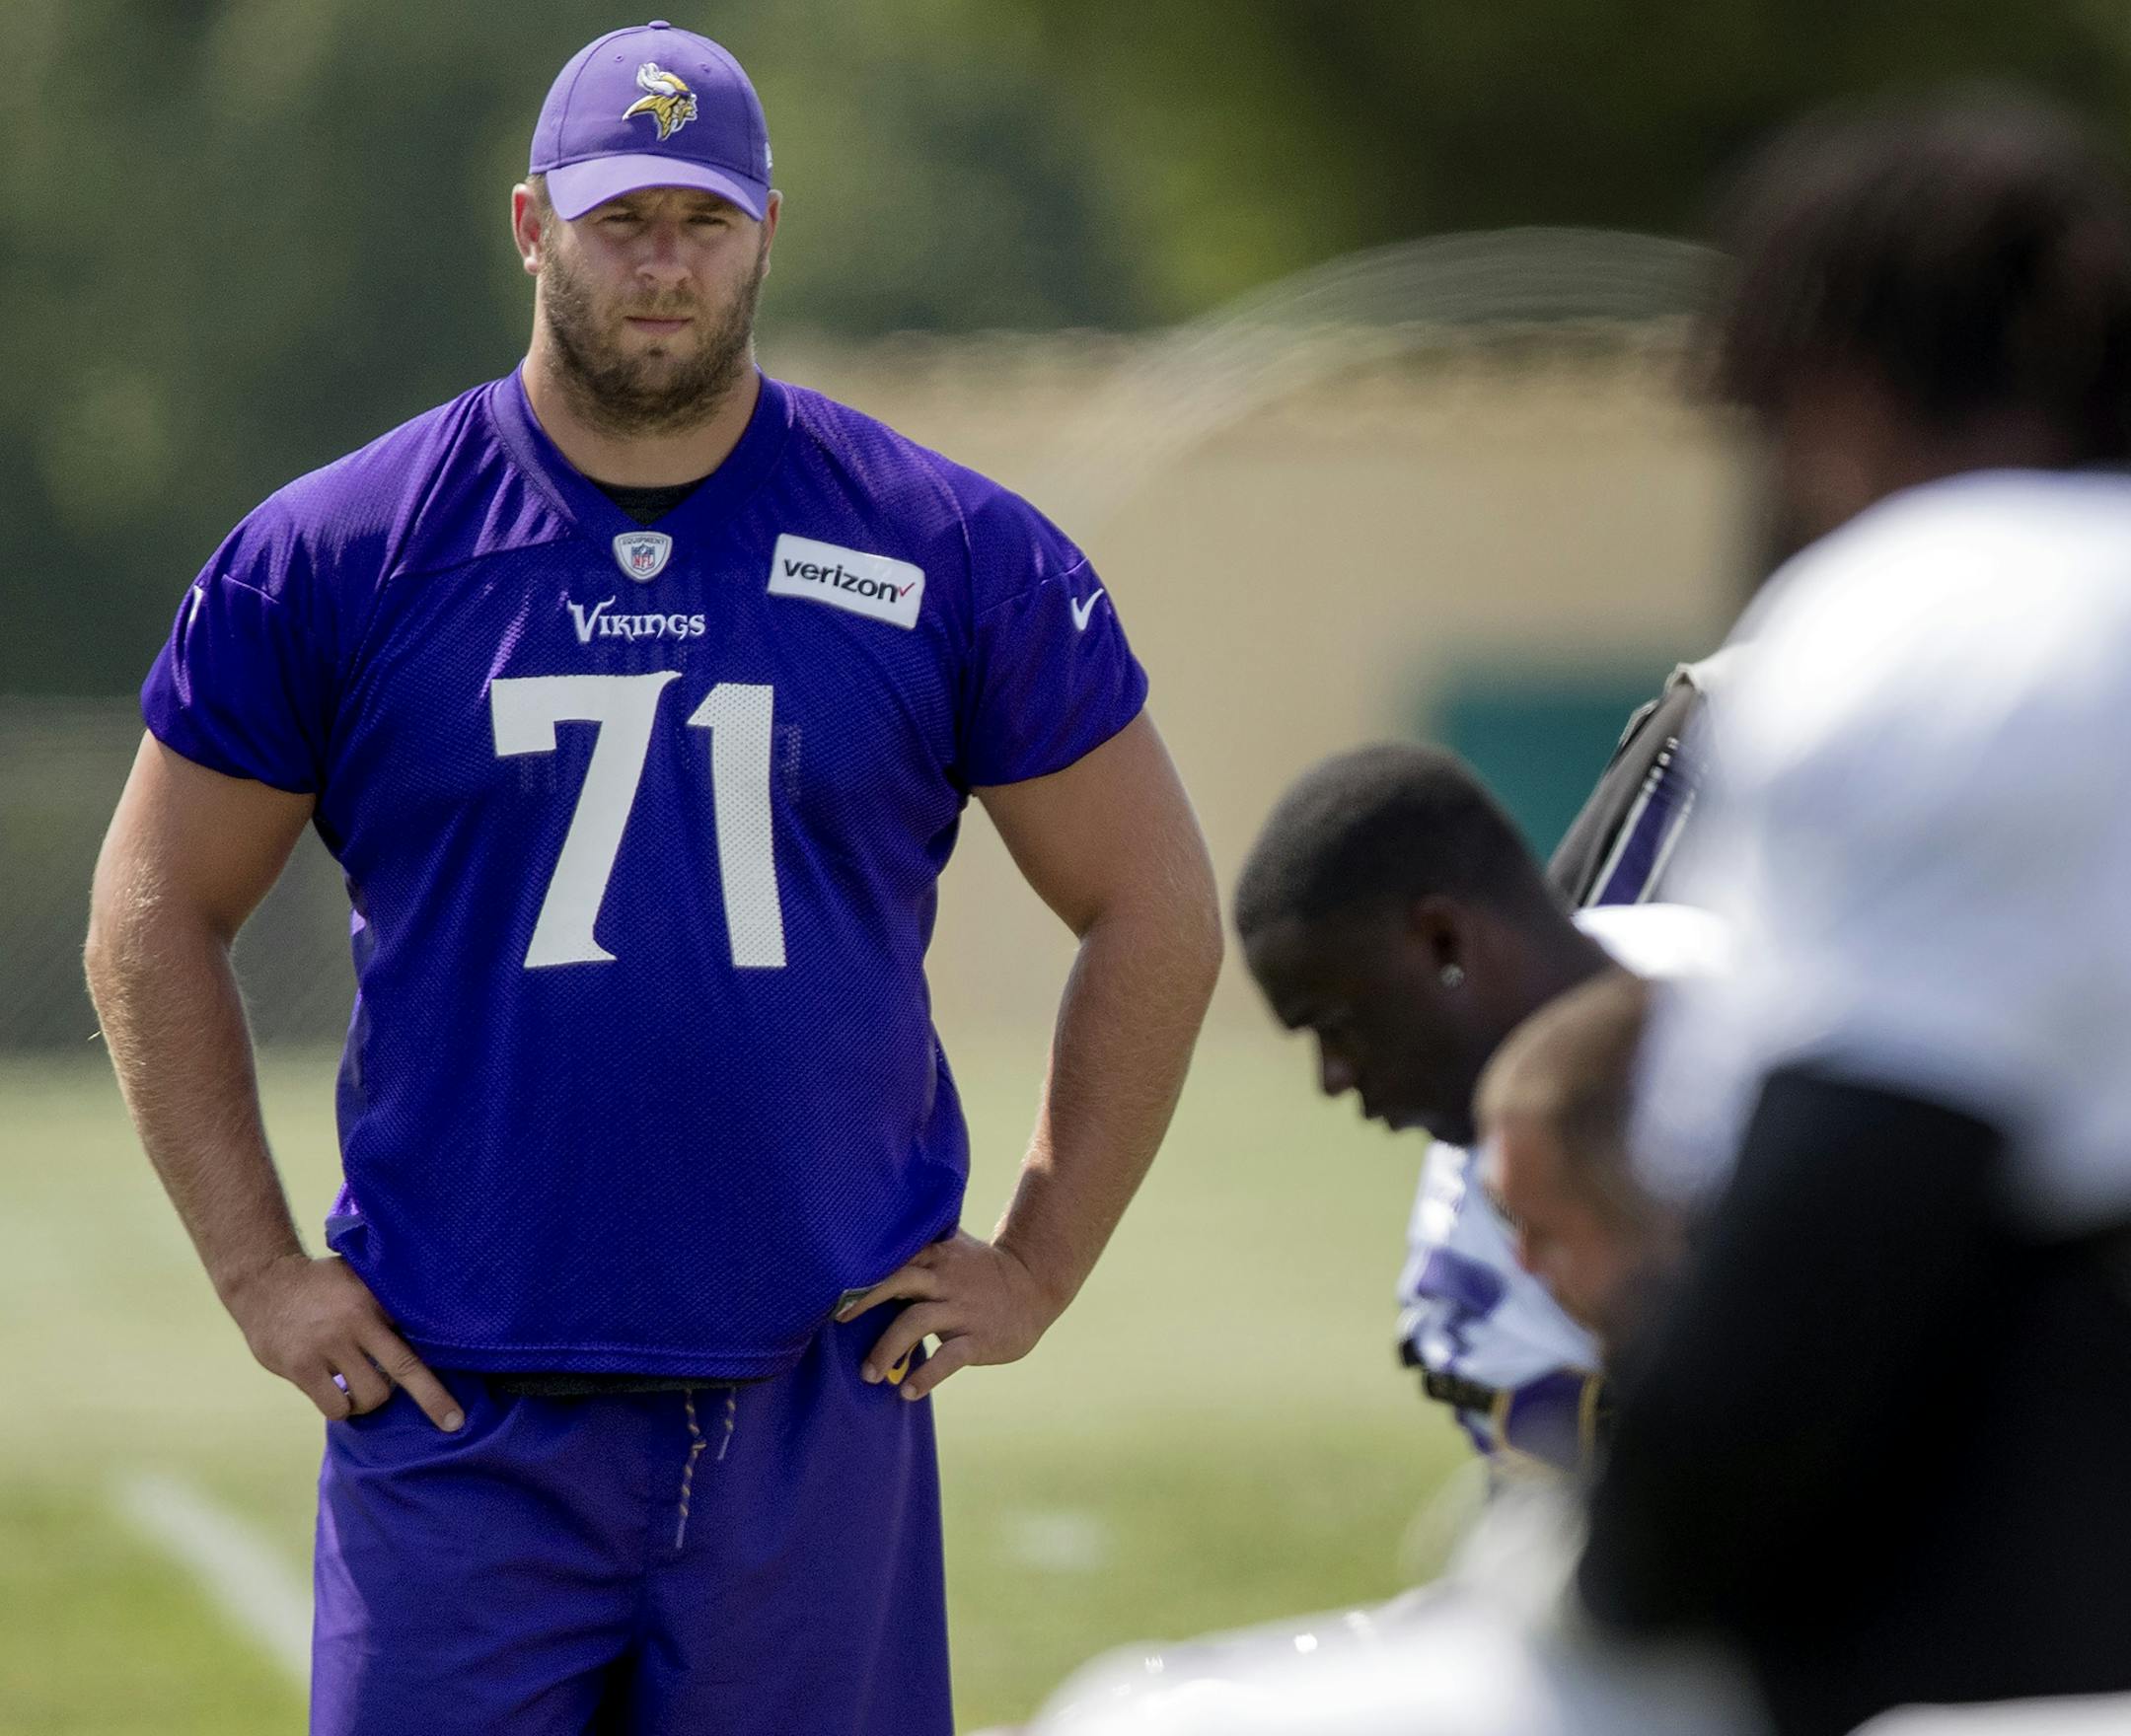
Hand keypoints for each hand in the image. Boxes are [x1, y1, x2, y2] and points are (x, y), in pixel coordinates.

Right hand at [222, 1253, 461, 1429]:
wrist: (263, 1282)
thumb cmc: (323, 1283)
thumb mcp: (361, 1278)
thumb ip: (390, 1301)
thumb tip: (432, 1323)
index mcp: (375, 1302)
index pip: (416, 1342)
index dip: (437, 1383)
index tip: (455, 1419)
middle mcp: (354, 1324)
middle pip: (400, 1372)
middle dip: (425, 1400)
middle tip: (432, 1410)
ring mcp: (326, 1347)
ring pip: (367, 1397)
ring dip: (370, 1400)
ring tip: (362, 1386)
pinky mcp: (300, 1367)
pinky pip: (334, 1406)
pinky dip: (342, 1407)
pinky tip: (338, 1391)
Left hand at [837, 1231, 1063, 1400]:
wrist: (1034, 1285)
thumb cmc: (980, 1270)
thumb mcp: (951, 1248)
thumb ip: (916, 1249)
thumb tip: (864, 1252)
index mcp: (935, 1255)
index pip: (893, 1256)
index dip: (862, 1269)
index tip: (831, 1282)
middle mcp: (945, 1278)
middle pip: (897, 1281)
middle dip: (864, 1300)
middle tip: (837, 1321)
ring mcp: (961, 1309)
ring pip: (916, 1322)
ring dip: (887, 1348)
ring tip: (869, 1374)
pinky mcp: (977, 1338)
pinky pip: (948, 1358)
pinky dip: (927, 1375)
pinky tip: (908, 1391)